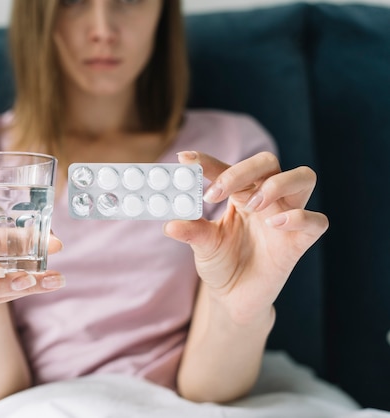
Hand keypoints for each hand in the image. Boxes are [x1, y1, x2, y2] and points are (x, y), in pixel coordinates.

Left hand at [164, 151, 328, 323]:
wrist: (234, 299)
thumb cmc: (221, 264)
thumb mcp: (202, 246)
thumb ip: (192, 231)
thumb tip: (170, 223)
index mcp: (240, 194)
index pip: (229, 168)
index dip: (208, 161)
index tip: (185, 159)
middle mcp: (266, 199)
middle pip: (268, 162)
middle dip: (243, 170)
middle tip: (215, 192)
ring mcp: (286, 217)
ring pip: (303, 178)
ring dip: (277, 184)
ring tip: (253, 204)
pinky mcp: (299, 242)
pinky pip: (317, 221)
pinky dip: (299, 217)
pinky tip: (274, 224)